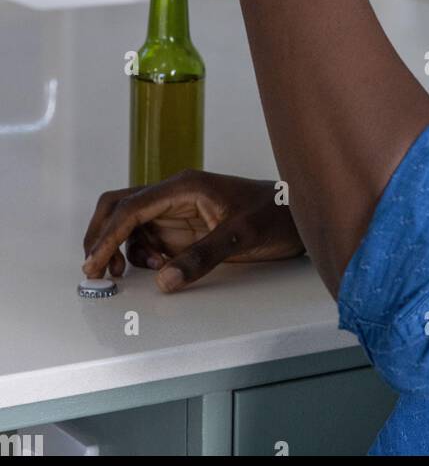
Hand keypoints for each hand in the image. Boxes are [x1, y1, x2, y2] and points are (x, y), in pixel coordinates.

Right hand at [81, 170, 305, 293]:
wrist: (297, 216)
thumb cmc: (275, 215)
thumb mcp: (241, 236)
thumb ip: (202, 257)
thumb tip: (163, 280)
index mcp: (185, 186)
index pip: (132, 206)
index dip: (108, 234)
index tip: (95, 262)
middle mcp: (176, 194)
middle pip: (121, 205)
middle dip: (103, 234)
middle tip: (98, 268)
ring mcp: (179, 210)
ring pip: (132, 224)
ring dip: (124, 248)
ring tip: (141, 272)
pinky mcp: (185, 227)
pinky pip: (150, 237)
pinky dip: (143, 254)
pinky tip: (160, 268)